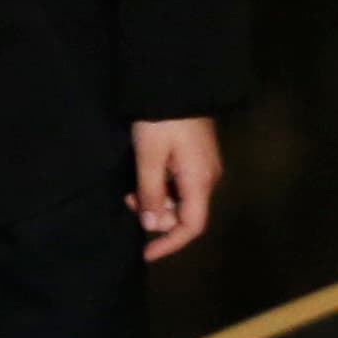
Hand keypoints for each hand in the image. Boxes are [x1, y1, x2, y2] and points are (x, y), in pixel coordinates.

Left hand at [129, 116, 222, 260]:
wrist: (177, 84)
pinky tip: (144, 178)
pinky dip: (162, 189)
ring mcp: (204, 167)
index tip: (146, 253)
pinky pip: (181, 185)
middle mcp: (208, 179)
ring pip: (181, 200)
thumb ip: (150, 193)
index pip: (192, 227)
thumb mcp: (149, 157)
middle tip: (129, 201)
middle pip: (185, 214)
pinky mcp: (197, 157)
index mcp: (199, 182)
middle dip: (156, 217)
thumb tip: (150, 225)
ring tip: (132, 190)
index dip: (169, 244)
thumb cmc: (161, 121)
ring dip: (156, 202)